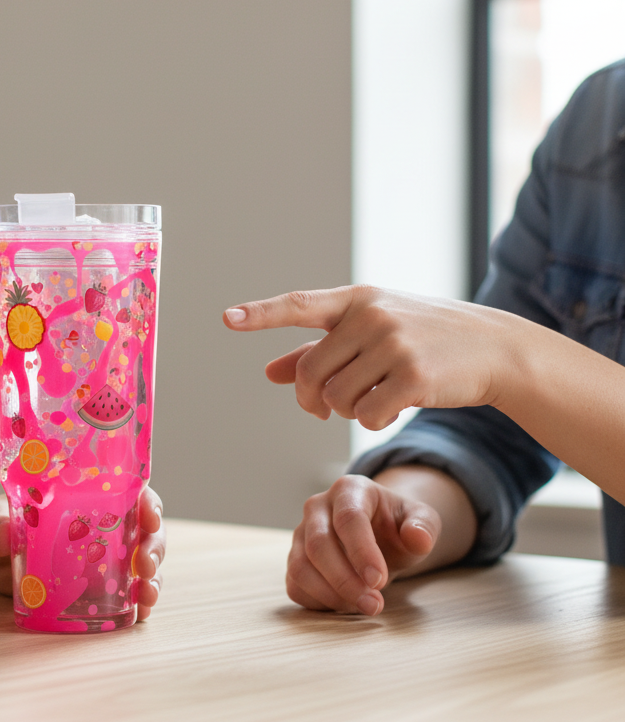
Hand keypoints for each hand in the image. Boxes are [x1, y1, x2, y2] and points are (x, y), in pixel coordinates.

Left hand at [0, 485, 166, 618]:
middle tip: (146, 564)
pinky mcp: (89, 585)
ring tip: (148, 596)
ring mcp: (96, 556)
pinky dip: (137, 600)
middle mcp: (97, 523)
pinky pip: (122, 591)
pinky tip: (141, 611)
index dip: (146, 501)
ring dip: (151, 578)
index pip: (127, 491)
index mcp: (81, 495)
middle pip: (141, 529)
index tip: (149, 515)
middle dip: (153, 546)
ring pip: (138, 562)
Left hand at [223, 286, 521, 429]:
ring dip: (347, 411)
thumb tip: (268, 371)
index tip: (227, 319)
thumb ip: (317, 351)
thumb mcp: (371, 333)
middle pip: (309, 374)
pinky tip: (394, 409)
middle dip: (312, 399)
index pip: (299, 305)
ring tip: (374, 398)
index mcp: (356, 299)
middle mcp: (371, 316)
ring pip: (335, 399)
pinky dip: (374, 422)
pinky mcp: (414, 376)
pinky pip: (366, 416)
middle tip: (324, 408)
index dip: (261, 314)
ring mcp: (394, 344)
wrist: (495, 349)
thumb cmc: (423, 339)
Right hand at [286, 474, 440, 614]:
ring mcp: (301, 534)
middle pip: (318, 545)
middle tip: (374, 604)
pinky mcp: (294, 560)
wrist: (381, 535)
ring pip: (300, 567)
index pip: (348, 518)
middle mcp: (317, 507)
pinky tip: (347, 605)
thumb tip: (418, 538)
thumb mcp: (422, 521)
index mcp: (349, 489)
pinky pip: (295, 585)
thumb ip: (424, 526)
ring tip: (364, 606)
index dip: (361, 552)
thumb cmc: (398, 526)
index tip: (379, 581)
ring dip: (331, 594)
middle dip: (345, 580)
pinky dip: (319, 602)